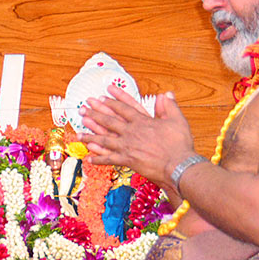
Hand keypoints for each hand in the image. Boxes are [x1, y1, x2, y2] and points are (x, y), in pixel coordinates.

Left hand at [77, 87, 194, 192]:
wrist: (178, 165)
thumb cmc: (180, 144)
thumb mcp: (177, 121)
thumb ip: (169, 107)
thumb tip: (166, 94)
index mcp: (142, 121)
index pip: (123, 109)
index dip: (111, 102)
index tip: (101, 97)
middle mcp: (132, 132)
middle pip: (109, 121)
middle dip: (94, 114)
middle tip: (82, 109)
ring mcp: (128, 146)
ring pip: (105, 139)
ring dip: (90, 136)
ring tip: (78, 134)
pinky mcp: (127, 160)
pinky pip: (109, 159)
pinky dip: (98, 158)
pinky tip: (88, 158)